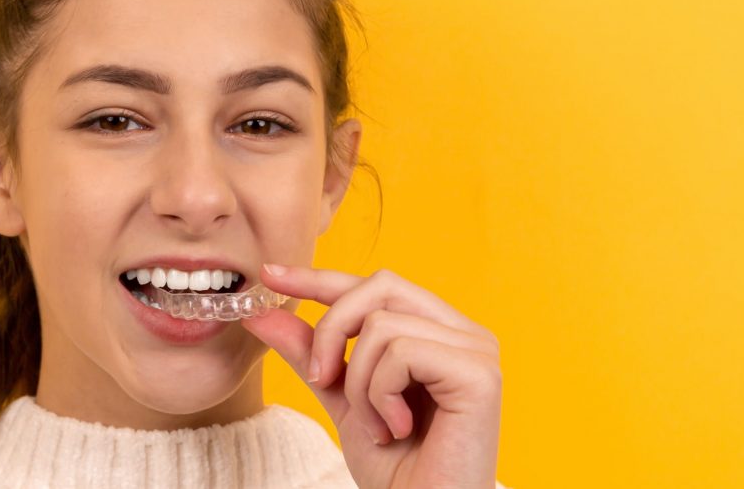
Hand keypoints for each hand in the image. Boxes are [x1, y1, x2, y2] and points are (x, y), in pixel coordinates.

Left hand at [241, 264, 501, 488]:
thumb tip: (264, 311)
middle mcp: (465, 332)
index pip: (377, 286)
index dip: (321, 277)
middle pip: (380, 286)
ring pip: (382, 326)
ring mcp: (477, 350)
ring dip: (359, 384)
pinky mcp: (479, 373)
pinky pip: (401, 353)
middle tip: (321, 379)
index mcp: (439, 332)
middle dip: (333, 330)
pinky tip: (396, 429)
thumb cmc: (396, 468)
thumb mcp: (341, 399)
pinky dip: (380, 395)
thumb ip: (311, 353)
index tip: (271, 275)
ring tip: (377, 426)